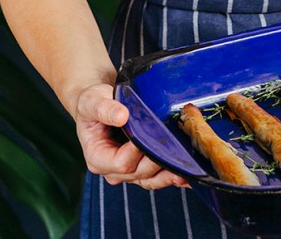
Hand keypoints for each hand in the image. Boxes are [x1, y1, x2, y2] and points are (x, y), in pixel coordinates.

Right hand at [74, 83, 188, 189]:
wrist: (99, 102)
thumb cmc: (92, 102)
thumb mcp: (92, 101)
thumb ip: (104, 109)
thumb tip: (122, 116)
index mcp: (97, 158)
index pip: (122, 163)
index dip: (139, 152)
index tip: (154, 135)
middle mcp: (112, 170)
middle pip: (140, 172)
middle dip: (159, 160)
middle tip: (178, 145)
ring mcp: (128, 171)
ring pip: (151, 179)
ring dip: (170, 173)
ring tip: (189, 165)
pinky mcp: (141, 167)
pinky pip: (157, 176)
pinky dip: (173, 175)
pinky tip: (189, 173)